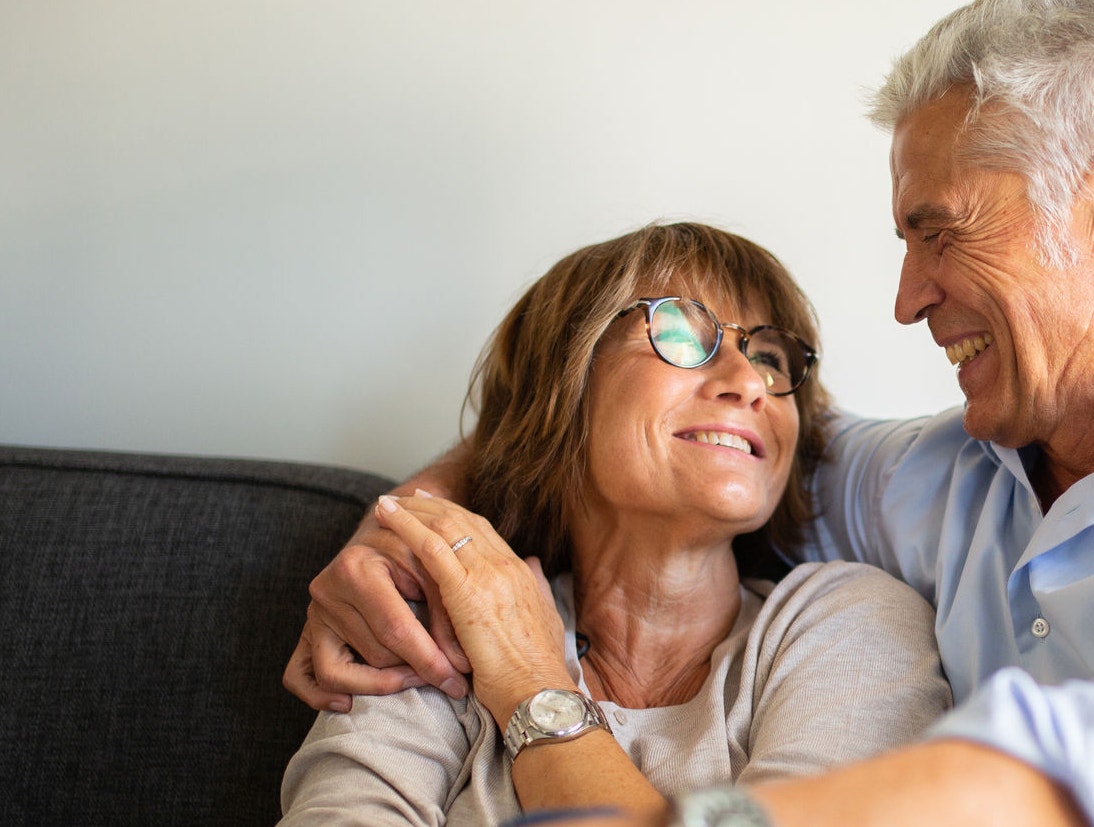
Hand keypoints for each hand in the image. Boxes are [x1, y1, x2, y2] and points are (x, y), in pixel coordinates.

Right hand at [282, 511, 471, 710]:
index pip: (395, 630)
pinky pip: (298, 675)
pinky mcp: (306, 632)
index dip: (430, 661)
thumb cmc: (412, 551)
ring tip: (411, 680)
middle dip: (413, 671)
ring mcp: (313, 614)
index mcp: (355, 568)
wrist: (382, 535)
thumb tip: (459, 667)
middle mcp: (327, 592)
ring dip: (380, 685)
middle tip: (445, 674)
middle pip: (374, 655)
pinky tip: (348, 703)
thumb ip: (447, 615)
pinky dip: (319, 696)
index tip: (456, 683)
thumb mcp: (433, 571)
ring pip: (340, 673)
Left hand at [375, 492, 573, 723]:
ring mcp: (487, 574)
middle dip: (432, 506)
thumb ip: (537, 588)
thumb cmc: (536, 670)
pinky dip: (406, 527)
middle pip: (462, 521)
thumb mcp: (545, 620)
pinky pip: (431, 547)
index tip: (435, 507)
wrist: (539, 693)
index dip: (456, 516)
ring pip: (444, 526)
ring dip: (412, 512)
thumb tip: (534, 564)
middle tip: (407, 497)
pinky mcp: (466, 591)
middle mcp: (504, 564)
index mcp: (519, 573)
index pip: (483, 531)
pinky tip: (387, 518)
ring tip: (387, 504)